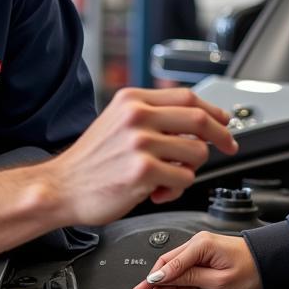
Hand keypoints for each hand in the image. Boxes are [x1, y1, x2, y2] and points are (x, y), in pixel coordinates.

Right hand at [48, 87, 237, 226]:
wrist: (60, 187)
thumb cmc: (90, 162)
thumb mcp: (117, 122)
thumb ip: (150, 115)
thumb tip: (194, 121)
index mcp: (132, 100)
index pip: (188, 97)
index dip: (213, 111)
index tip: (224, 123)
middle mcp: (137, 116)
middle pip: (199, 119)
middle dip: (222, 136)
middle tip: (228, 147)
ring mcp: (140, 143)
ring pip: (196, 152)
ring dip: (191, 169)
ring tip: (169, 177)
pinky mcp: (143, 171)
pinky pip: (184, 178)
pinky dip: (177, 188)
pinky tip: (157, 191)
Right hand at [131, 231, 262, 288]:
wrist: (268, 265)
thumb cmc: (250, 270)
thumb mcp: (218, 280)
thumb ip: (189, 278)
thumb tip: (164, 278)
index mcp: (201, 245)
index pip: (171, 264)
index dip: (156, 279)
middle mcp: (198, 244)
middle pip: (168, 264)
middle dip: (153, 281)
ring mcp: (201, 252)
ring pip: (175, 269)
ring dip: (162, 284)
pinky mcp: (204, 260)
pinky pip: (185, 272)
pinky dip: (175, 283)